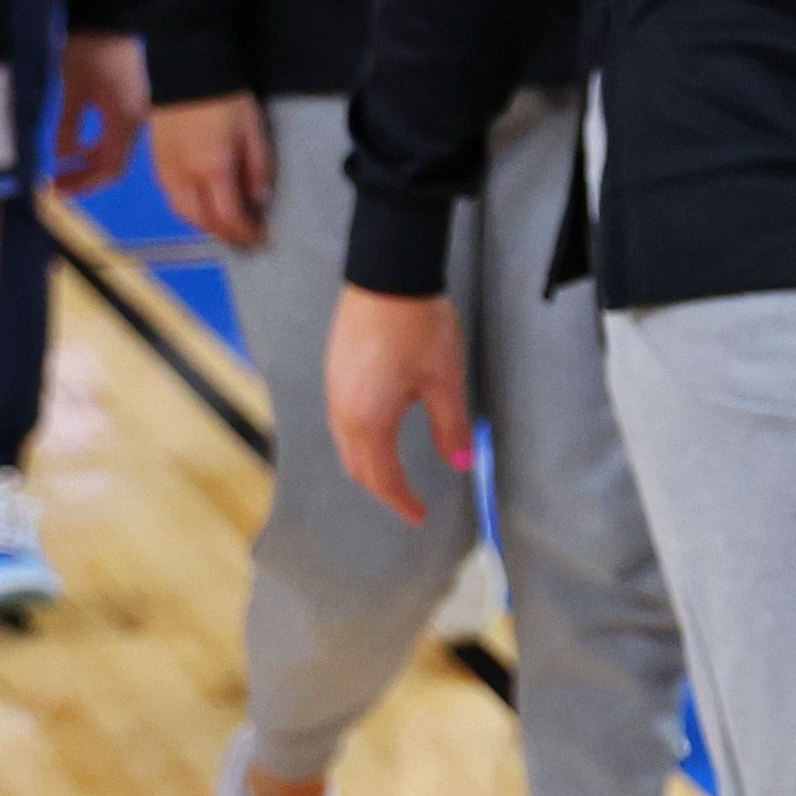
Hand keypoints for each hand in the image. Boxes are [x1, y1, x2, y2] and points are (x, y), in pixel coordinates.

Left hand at [50, 32, 147, 192]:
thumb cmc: (89, 52)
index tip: (55, 190)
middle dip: (85, 178)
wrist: (110, 20)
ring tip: (61, 169)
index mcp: (125, 120)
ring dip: (89, 165)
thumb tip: (62, 156)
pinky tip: (75, 149)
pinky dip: (95, 149)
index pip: (110, 168)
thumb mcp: (72, 88)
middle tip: (54, 183)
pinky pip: (115, 138)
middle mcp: (135, 122)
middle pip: (115, 165)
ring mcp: (134, 114)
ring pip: (115, 153)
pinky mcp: (129, 106)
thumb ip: (69, 125)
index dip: (84, 184)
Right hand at [151, 93, 275, 251]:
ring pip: (182, 213)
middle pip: (203, 220)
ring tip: (226, 227)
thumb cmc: (226, 100)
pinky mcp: (156, 162)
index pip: (229, 215)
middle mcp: (186, 175)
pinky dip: (187, 211)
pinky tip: (202, 208)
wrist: (189, 73)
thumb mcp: (254, 131)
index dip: (246, 232)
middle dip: (226, 235)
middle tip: (245, 239)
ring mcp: (166, 170)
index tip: (261, 237)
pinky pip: (170, 198)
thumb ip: (258, 168)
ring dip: (205, 226)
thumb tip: (259, 199)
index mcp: (214, 167)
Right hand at [325, 288, 473, 526]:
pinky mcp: (335, 373)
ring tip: (395, 477)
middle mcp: (343, 412)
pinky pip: (342, 422)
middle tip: (409, 502)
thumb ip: (450, 426)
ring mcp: (334, 391)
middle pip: (358, 466)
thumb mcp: (445, 381)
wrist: (386, 278)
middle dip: (383, 489)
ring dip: (369, 466)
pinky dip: (360, 442)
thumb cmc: (419, 328)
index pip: (382, 477)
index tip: (420, 516)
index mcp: (369, 421)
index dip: (402, 500)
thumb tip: (461, 463)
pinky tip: (379, 436)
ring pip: (346, 445)